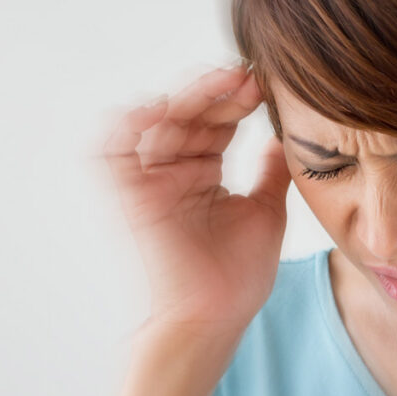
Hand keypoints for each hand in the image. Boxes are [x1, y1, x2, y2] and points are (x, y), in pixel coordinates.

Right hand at [100, 61, 292, 333]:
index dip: (237, 101)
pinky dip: (125, 124)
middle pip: (189, 116)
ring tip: (221, 81)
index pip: (216, 124)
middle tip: (247, 76)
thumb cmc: (237, 278)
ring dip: (188, 98)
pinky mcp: (126, 196)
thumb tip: (285, 136)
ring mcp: (148, 182)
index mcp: (202, 175)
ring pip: (157, 123)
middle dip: (217, 92)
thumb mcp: (266, 211)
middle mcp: (173, 173)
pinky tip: (159, 106)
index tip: (265, 85)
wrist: (213, 319)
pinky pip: (111, 151)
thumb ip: (270, 171)